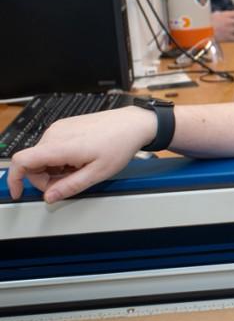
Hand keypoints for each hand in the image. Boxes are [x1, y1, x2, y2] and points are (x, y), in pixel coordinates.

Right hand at [6, 107, 155, 202]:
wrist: (132, 123)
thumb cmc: (120, 144)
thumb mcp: (98, 173)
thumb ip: (71, 186)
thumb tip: (50, 197)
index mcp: (59, 146)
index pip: (21, 161)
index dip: (15, 179)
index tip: (18, 192)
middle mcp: (54, 134)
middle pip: (32, 162)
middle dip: (45, 178)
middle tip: (69, 183)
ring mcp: (58, 128)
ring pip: (43, 156)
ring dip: (55, 169)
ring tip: (80, 168)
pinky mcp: (64, 126)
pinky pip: (52, 147)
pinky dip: (60, 159)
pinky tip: (80, 159)